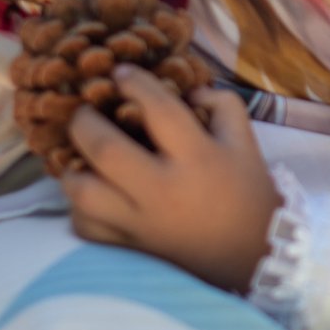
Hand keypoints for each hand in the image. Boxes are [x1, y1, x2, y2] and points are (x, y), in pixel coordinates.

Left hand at [61, 68, 279, 292]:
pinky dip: (81, 209)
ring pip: (83, 193)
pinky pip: (86, 227)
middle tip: (85, 113)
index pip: (158, 109)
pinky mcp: (131, 249)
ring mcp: (143, 223)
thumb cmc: (249, 194)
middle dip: (84, 122)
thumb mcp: (245, 142)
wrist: (254, 256)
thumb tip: (186, 89)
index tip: (120, 73)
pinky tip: (94, 196)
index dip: (134, 82)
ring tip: (81, 159)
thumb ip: (220, 104)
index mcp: (198, 158)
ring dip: (74, 170)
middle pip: (104, 149)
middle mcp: (165, 190)